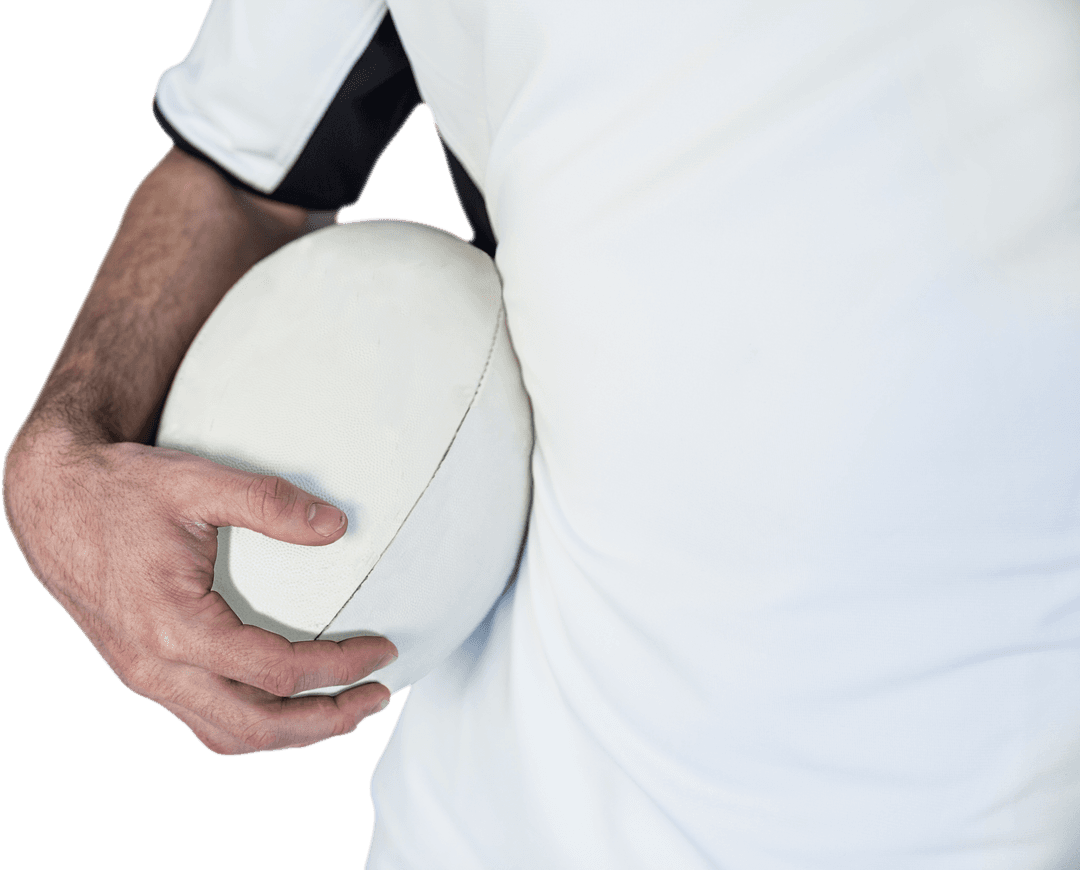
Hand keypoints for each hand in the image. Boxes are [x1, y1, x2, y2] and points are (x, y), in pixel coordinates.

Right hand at [2, 430, 396, 755]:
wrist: (51, 497)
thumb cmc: (122, 488)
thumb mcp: (197, 482)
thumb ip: (269, 502)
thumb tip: (338, 527)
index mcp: (174, 627)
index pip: (277, 672)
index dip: (340, 667)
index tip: (383, 649)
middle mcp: (155, 668)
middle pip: (256, 727)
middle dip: (326, 722)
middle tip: (378, 697)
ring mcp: (144, 677)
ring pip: (227, 735)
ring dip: (291, 734)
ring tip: (343, 712)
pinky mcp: (142, 672)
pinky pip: (204, 720)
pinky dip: (254, 724)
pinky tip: (285, 703)